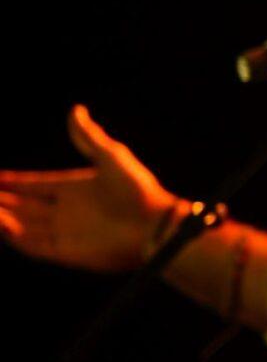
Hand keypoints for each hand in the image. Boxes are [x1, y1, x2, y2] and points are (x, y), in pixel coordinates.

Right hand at [0, 105, 176, 271]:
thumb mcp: (111, 157)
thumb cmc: (138, 190)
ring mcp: (65, 232)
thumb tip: (75, 109)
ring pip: (21, 225)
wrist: (156, 227)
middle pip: (22, 205)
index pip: (34, 185)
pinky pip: (31, 244)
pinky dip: (12, 235)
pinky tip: (0, 222)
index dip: (12, 182)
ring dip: (1, 217)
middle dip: (0, 200)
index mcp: (75, 188)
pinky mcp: (66, 252)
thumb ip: (89, 137)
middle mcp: (66, 211)